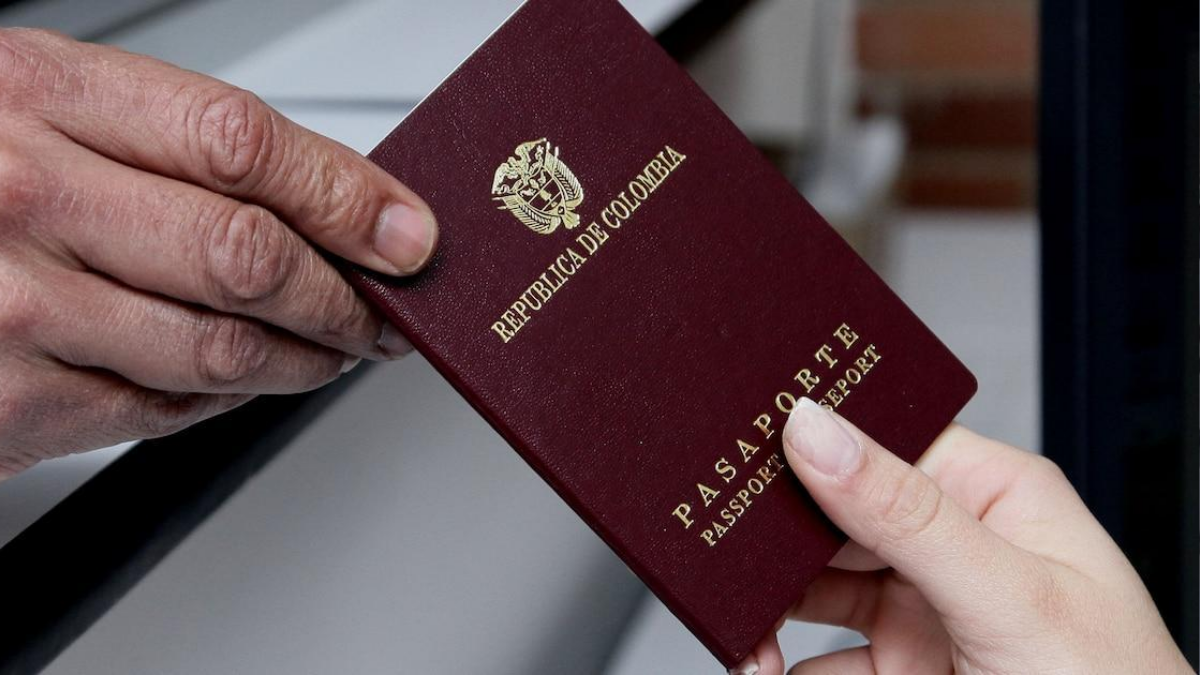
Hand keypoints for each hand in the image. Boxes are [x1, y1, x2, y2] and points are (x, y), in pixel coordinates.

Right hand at [0, 29, 436, 475]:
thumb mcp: (36, 101)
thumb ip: (170, 141)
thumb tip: (330, 198)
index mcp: (41, 95)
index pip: (242, 145)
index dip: (348, 195)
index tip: (409, 233)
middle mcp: (27, 196)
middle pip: (248, 257)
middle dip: (345, 296)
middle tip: (386, 310)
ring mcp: (15, 307)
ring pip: (221, 349)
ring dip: (307, 358)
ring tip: (338, 348)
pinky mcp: (11, 403)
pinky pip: (165, 408)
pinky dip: (230, 396)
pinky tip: (248, 376)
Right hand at [732, 400, 1191, 674]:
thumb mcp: (1008, 597)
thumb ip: (906, 515)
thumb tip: (817, 430)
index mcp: (995, 495)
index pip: (884, 440)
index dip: (815, 440)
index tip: (749, 450)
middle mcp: (953, 545)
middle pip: (836, 513)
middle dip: (779, 537)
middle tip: (726, 548)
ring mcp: (923, 611)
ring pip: (815, 587)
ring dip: (770, 605)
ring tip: (745, 629)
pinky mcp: (900, 669)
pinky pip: (818, 659)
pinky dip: (782, 663)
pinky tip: (767, 666)